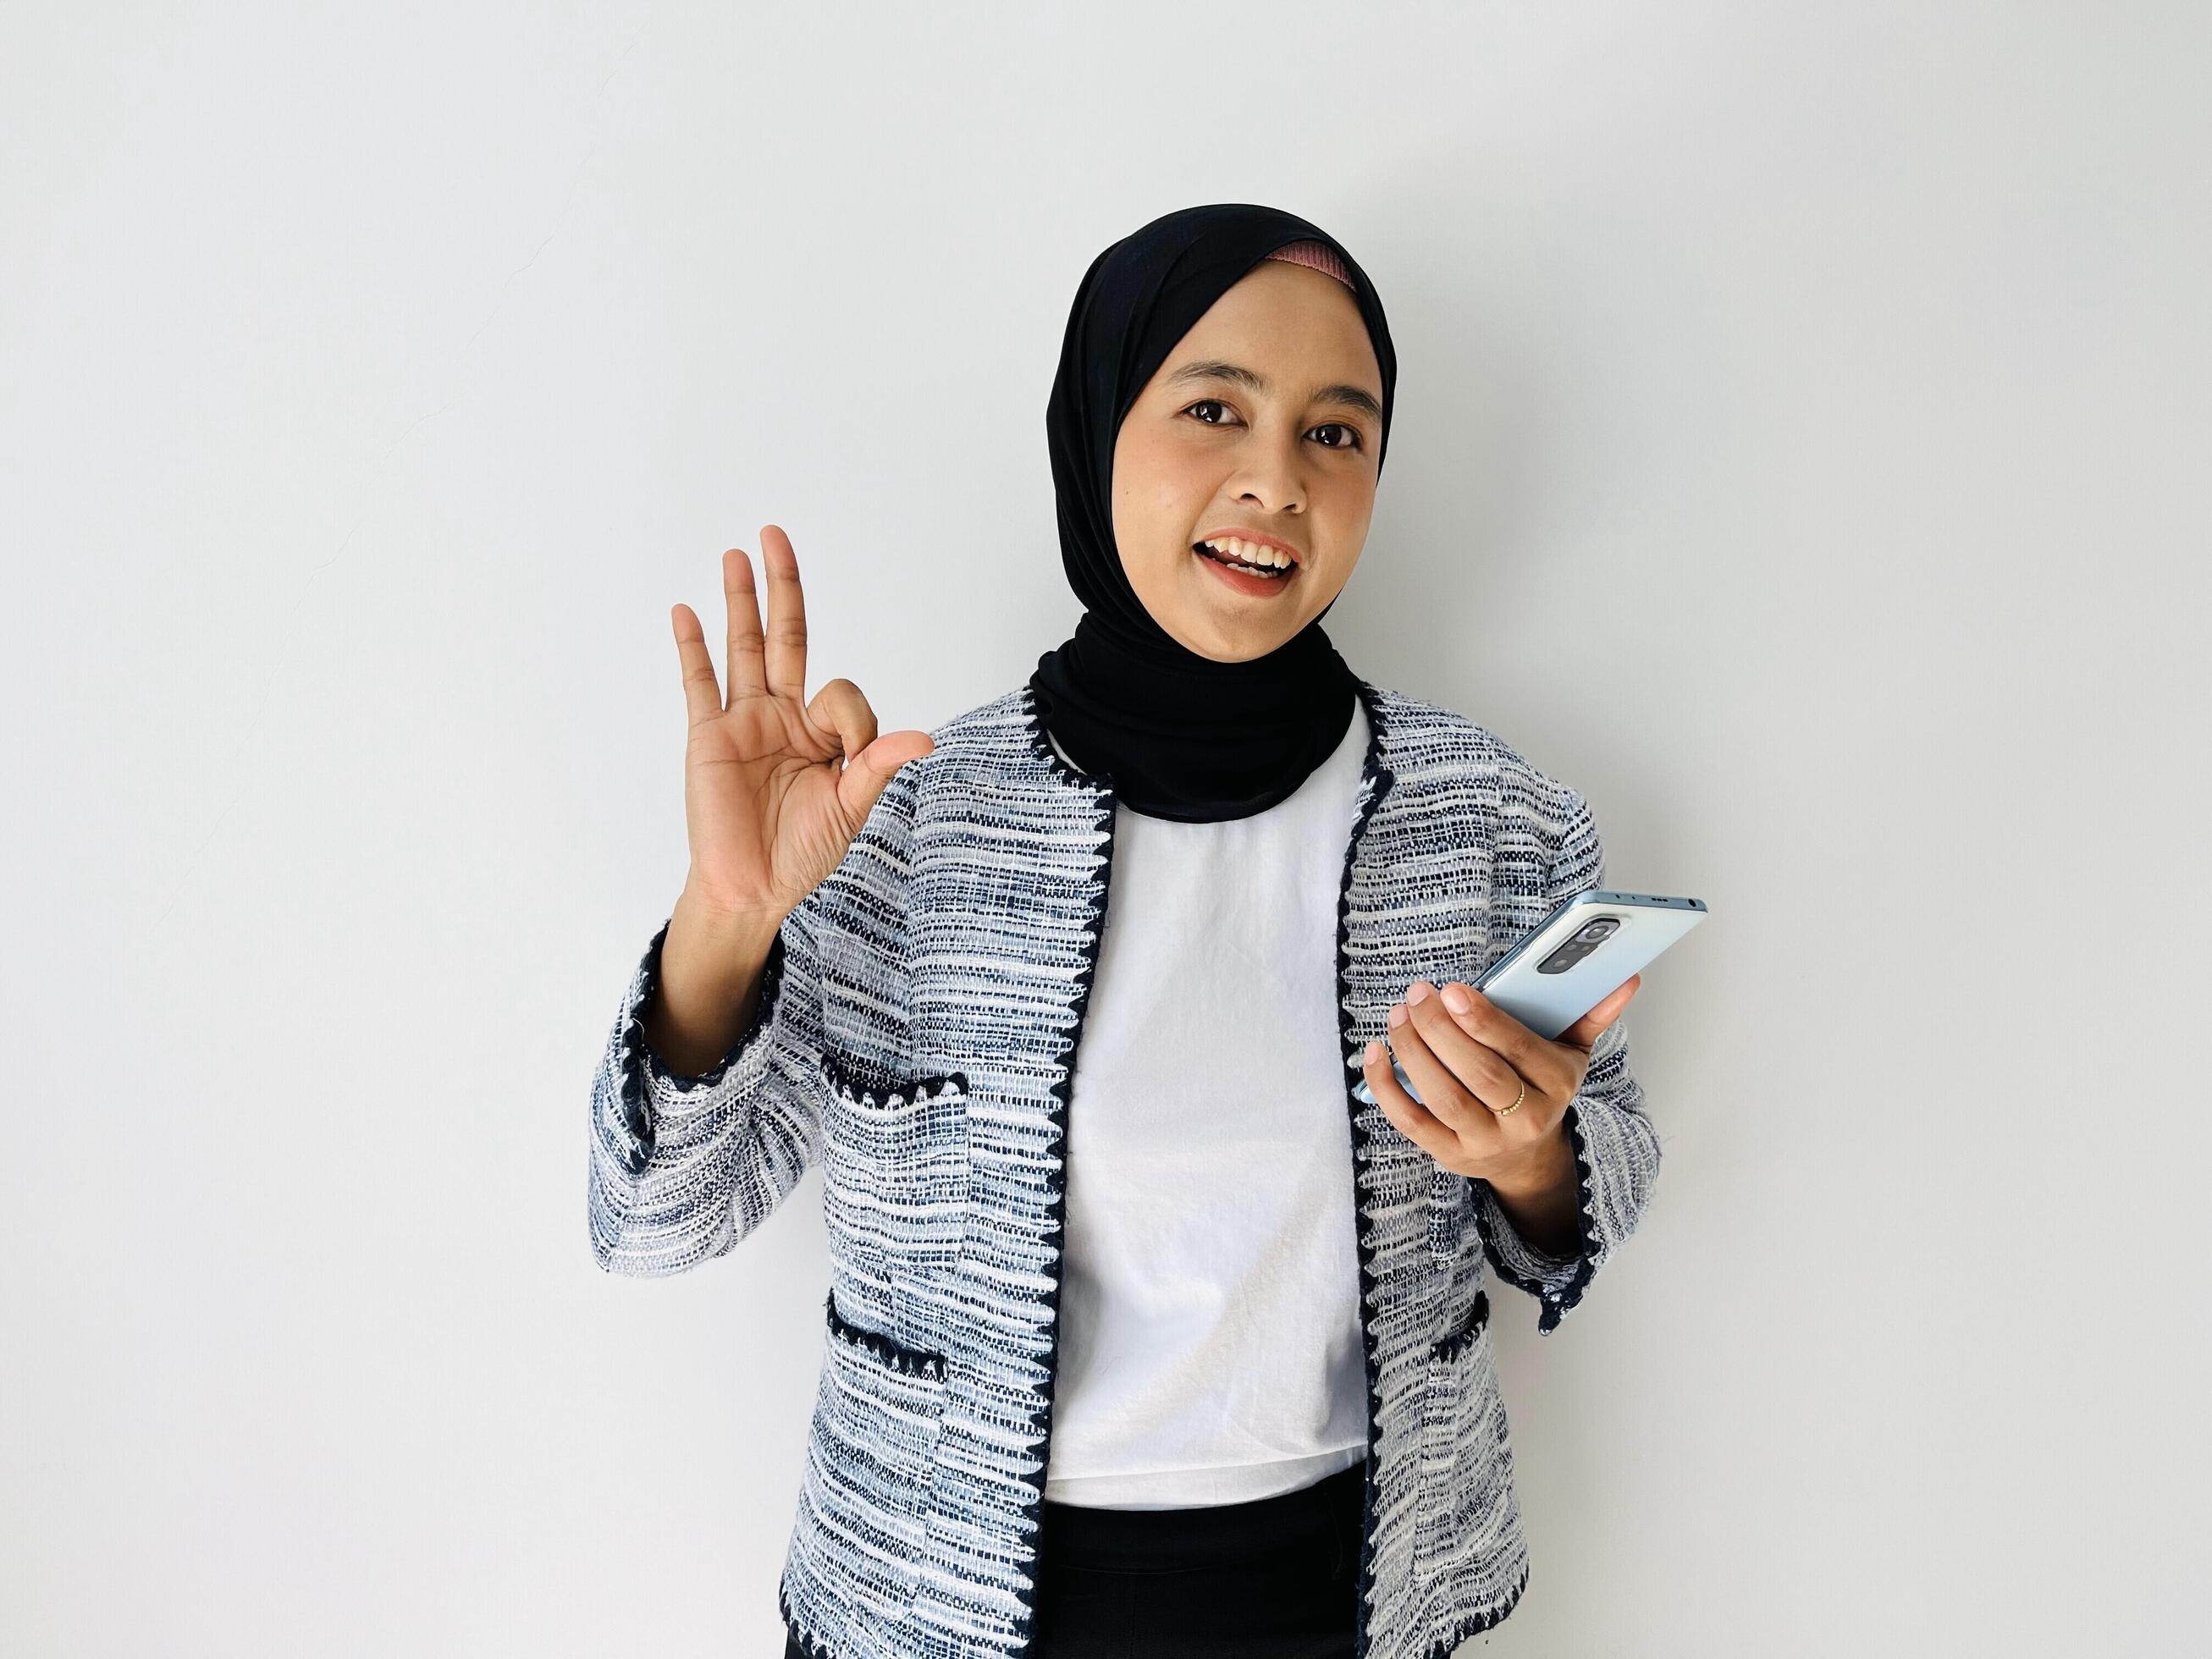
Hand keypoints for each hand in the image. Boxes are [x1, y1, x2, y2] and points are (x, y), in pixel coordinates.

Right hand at [669, 525, 934, 924]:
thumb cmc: (802, 851)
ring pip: (743, 649)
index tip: (845, 752)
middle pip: (784, 637)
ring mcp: (742, 722)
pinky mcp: (708, 738)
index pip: (840, 691)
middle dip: (782, 587)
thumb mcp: (851, 806)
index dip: (849, 713)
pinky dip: (693, 648)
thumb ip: (877, 765)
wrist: (753, 888)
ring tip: (737, 555)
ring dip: (739, 601)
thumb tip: (925, 738)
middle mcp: (781, 716)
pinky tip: (686, 613)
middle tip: (775, 536)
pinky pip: (699, 684)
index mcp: (820, 732)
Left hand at [1361, 974, 1641, 1190]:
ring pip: (1442, 1096)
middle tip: (1418, 994)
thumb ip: (1591, 1014)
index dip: (1483, 1020)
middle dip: (1441, 1030)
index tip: (1452, 989)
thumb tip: (1625, 979)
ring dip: (1412, 1052)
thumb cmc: (1542, 1087)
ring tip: (1399, 1015)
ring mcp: (1484, 1141)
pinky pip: (1411, 1122)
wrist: (1528, 1156)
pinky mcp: (1449, 1154)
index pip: (1517, 1051)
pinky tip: (1375, 1051)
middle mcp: (1524, 1118)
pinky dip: (1386, 1087)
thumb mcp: (1572, 1053)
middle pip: (1477, 1074)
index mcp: (1556, 1085)